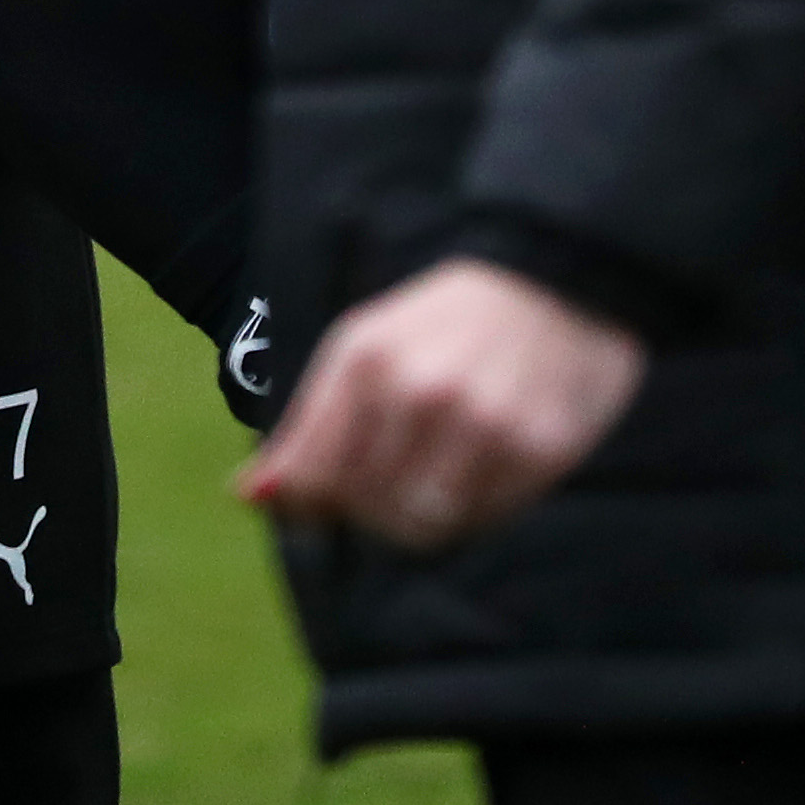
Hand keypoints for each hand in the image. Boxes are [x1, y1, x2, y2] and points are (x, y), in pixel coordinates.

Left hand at [233, 258, 644, 551]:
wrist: (557, 278)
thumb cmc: (445, 322)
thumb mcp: (364, 350)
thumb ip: (307, 430)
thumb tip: (247, 499)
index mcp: (365, 360)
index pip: (314, 477)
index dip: (315, 501)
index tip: (334, 493)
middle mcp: (421, 392)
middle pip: (367, 509)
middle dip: (373, 509)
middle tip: (400, 473)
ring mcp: (484, 422)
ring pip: (425, 526)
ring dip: (424, 516)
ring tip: (441, 473)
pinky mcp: (541, 449)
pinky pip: (486, 519)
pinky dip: (477, 508)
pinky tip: (486, 465)